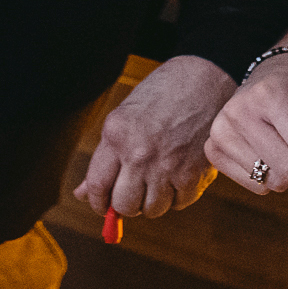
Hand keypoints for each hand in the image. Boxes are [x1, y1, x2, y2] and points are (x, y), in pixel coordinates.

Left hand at [74, 56, 232, 218]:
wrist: (206, 79)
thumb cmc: (162, 95)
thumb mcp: (126, 117)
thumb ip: (106, 157)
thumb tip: (81, 193)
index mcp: (117, 135)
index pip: (97, 186)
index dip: (98, 202)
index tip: (104, 206)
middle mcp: (139, 153)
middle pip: (125, 204)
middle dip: (127, 205)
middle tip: (135, 193)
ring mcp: (167, 165)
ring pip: (153, 210)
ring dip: (155, 202)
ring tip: (159, 181)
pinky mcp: (194, 173)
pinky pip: (180, 203)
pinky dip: (179, 197)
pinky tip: (179, 176)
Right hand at [205, 52, 287, 195]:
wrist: (270, 76)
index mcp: (269, 92)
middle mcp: (239, 110)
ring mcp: (220, 130)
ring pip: (273, 182)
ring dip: (285, 165)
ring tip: (279, 136)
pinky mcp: (213, 150)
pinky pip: (256, 186)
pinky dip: (268, 174)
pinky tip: (263, 147)